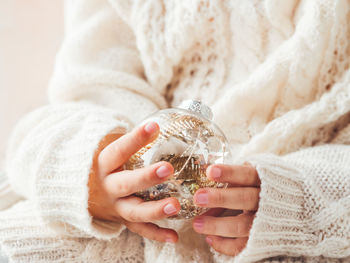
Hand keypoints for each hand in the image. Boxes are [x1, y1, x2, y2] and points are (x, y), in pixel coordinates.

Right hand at [88, 121, 180, 242]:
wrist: (79, 193)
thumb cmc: (102, 166)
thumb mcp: (107, 151)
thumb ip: (129, 141)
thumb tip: (159, 124)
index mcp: (103, 165)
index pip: (118, 150)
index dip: (135, 139)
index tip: (154, 126)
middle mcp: (108, 187)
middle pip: (125, 183)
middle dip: (146, 177)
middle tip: (167, 169)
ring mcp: (115, 206)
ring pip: (133, 211)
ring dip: (154, 210)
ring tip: (175, 205)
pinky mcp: (122, 220)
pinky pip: (139, 229)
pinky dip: (156, 234)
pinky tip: (174, 237)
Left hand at [192, 164, 259, 255]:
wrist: (295, 205)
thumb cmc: (264, 185)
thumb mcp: (254, 175)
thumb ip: (233, 179)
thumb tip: (204, 185)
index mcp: (266, 180)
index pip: (247, 174)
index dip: (230, 173)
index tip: (210, 171)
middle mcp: (267, 201)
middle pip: (245, 199)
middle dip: (220, 198)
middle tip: (198, 197)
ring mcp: (266, 221)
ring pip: (242, 225)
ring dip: (217, 225)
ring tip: (197, 224)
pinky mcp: (263, 239)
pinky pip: (243, 245)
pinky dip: (225, 244)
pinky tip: (210, 238)